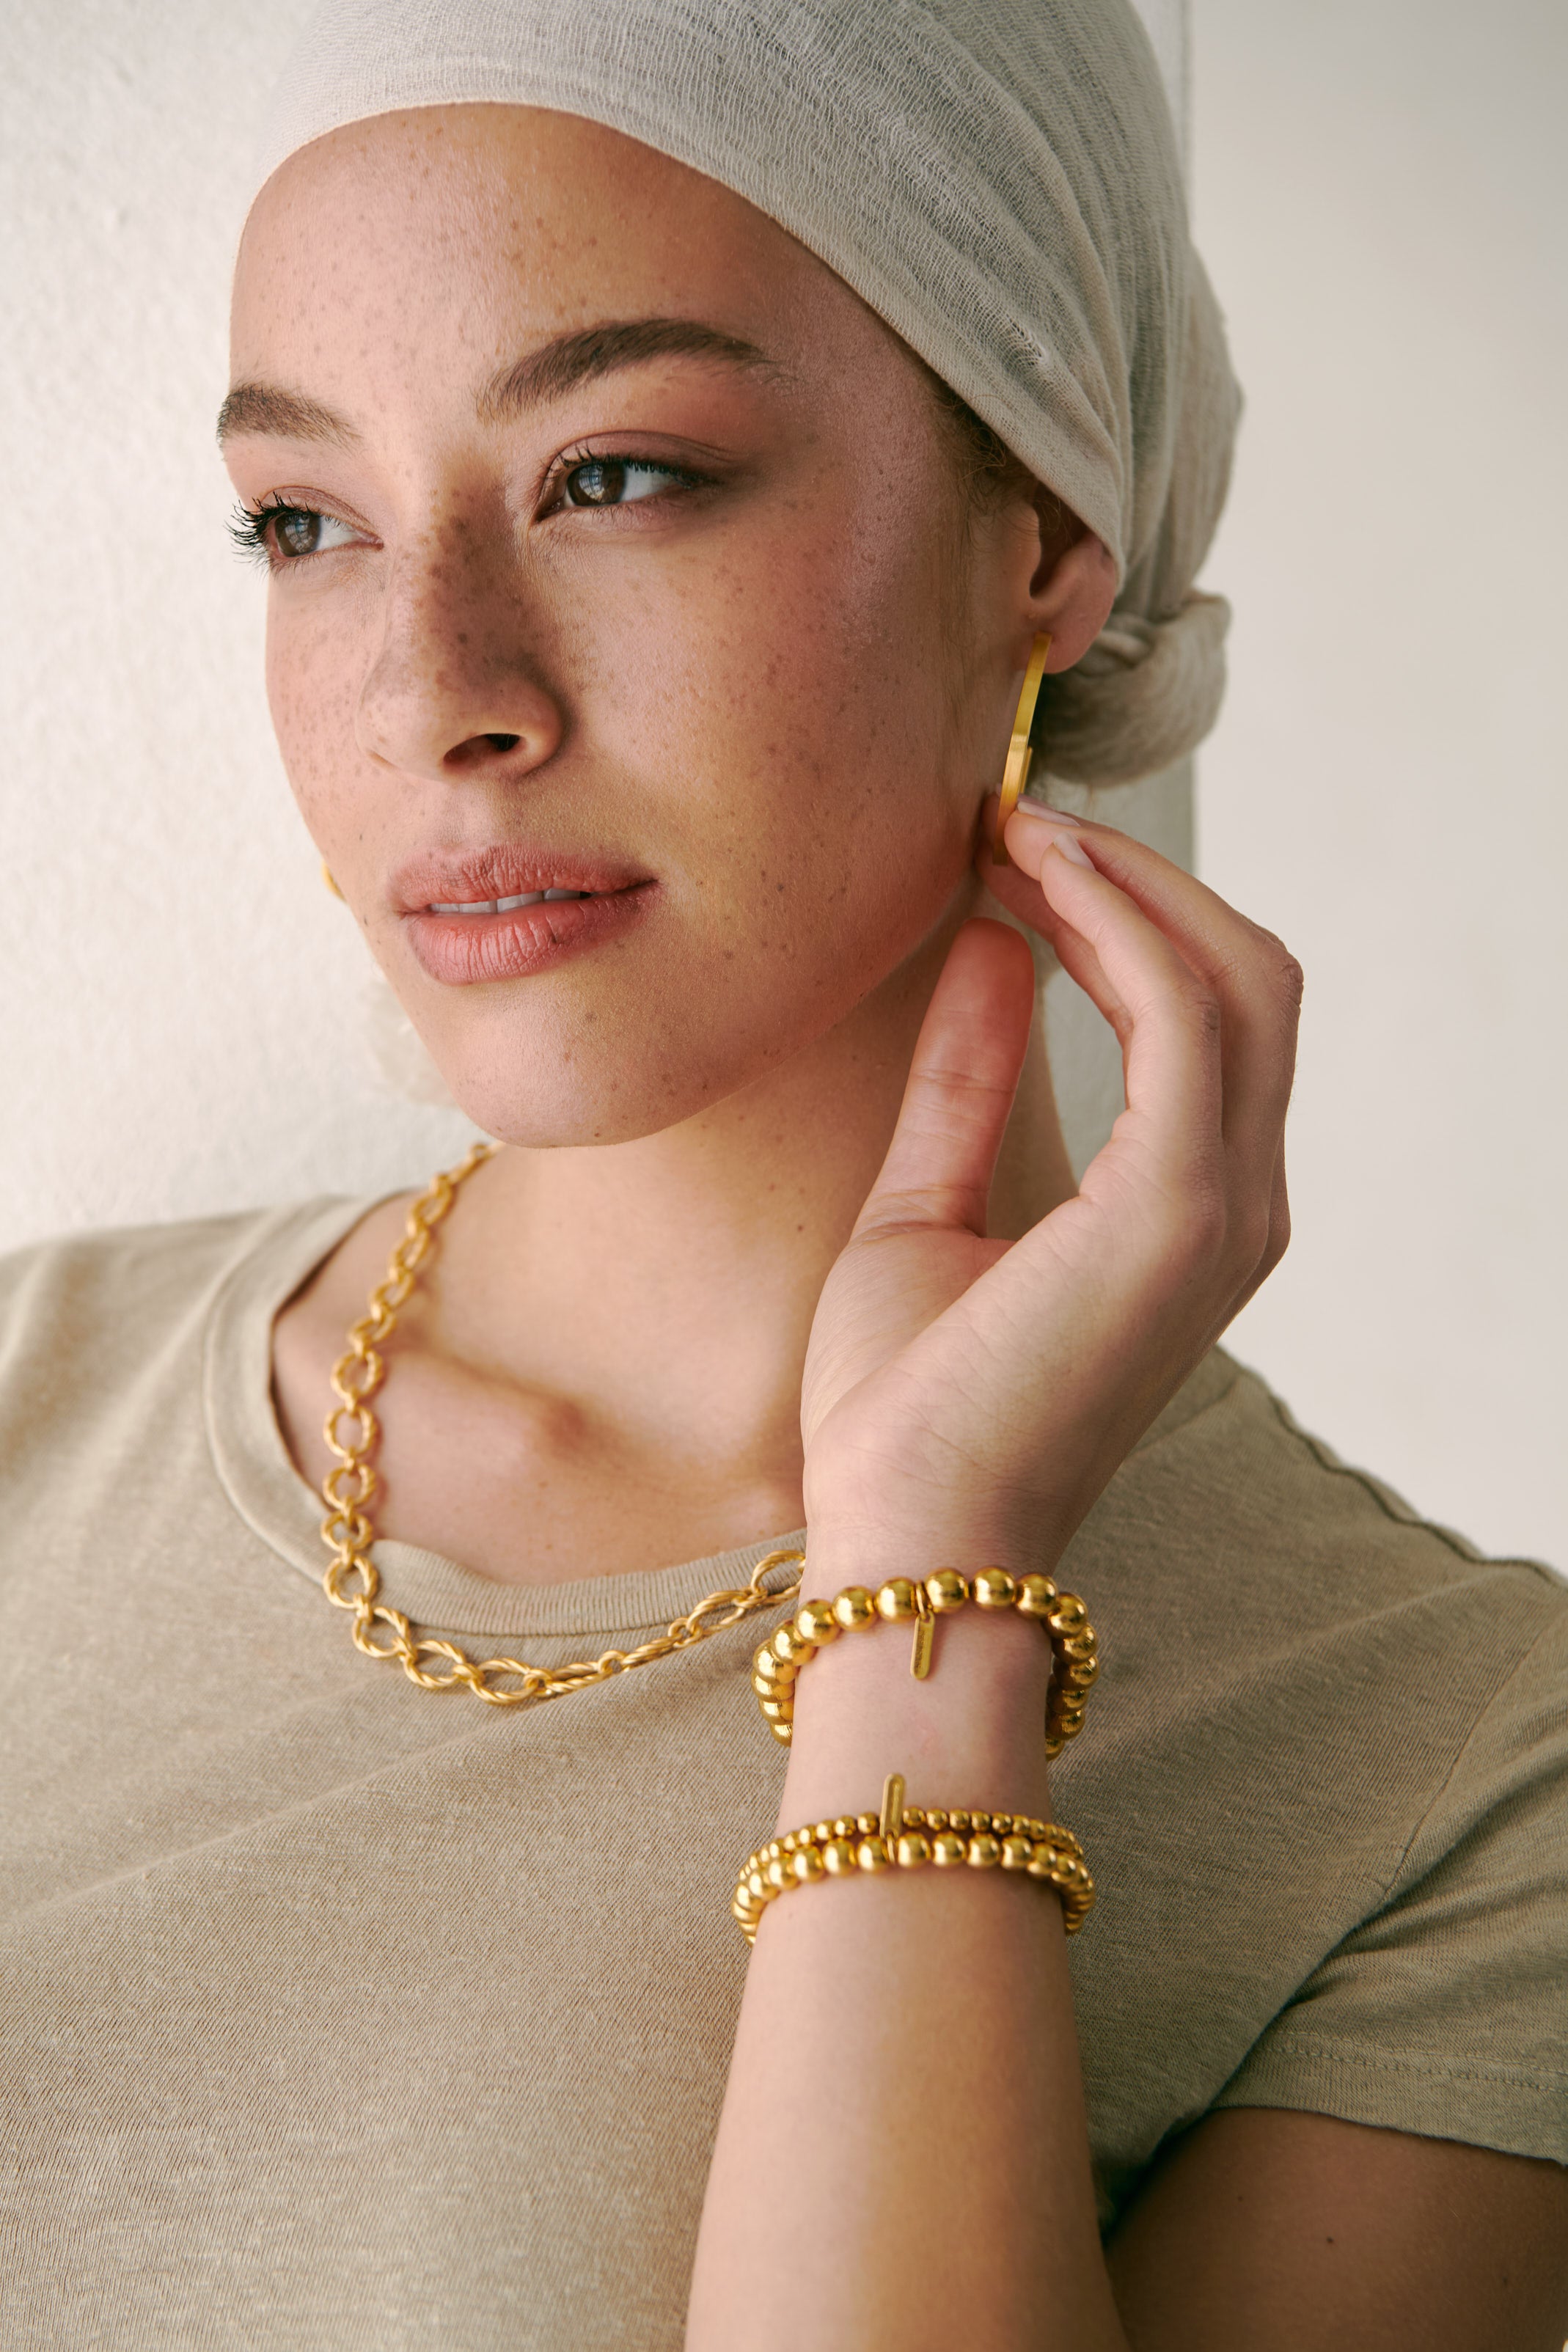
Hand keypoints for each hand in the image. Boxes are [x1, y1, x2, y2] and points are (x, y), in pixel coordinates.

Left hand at [798, 800, 1301, 1583]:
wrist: (899, 1534)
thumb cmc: (906, 1404)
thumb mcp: (925, 1203)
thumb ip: (965, 1078)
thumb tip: (985, 948)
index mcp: (1188, 1212)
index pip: (1210, 1015)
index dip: (1127, 914)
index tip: (1016, 852)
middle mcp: (1238, 1203)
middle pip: (1249, 977)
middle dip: (1141, 880)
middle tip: (1018, 821)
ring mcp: (1221, 1205)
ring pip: (1236, 977)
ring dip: (1129, 885)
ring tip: (1019, 831)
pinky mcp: (1176, 1205)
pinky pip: (1182, 1016)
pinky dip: (1118, 927)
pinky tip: (1031, 884)